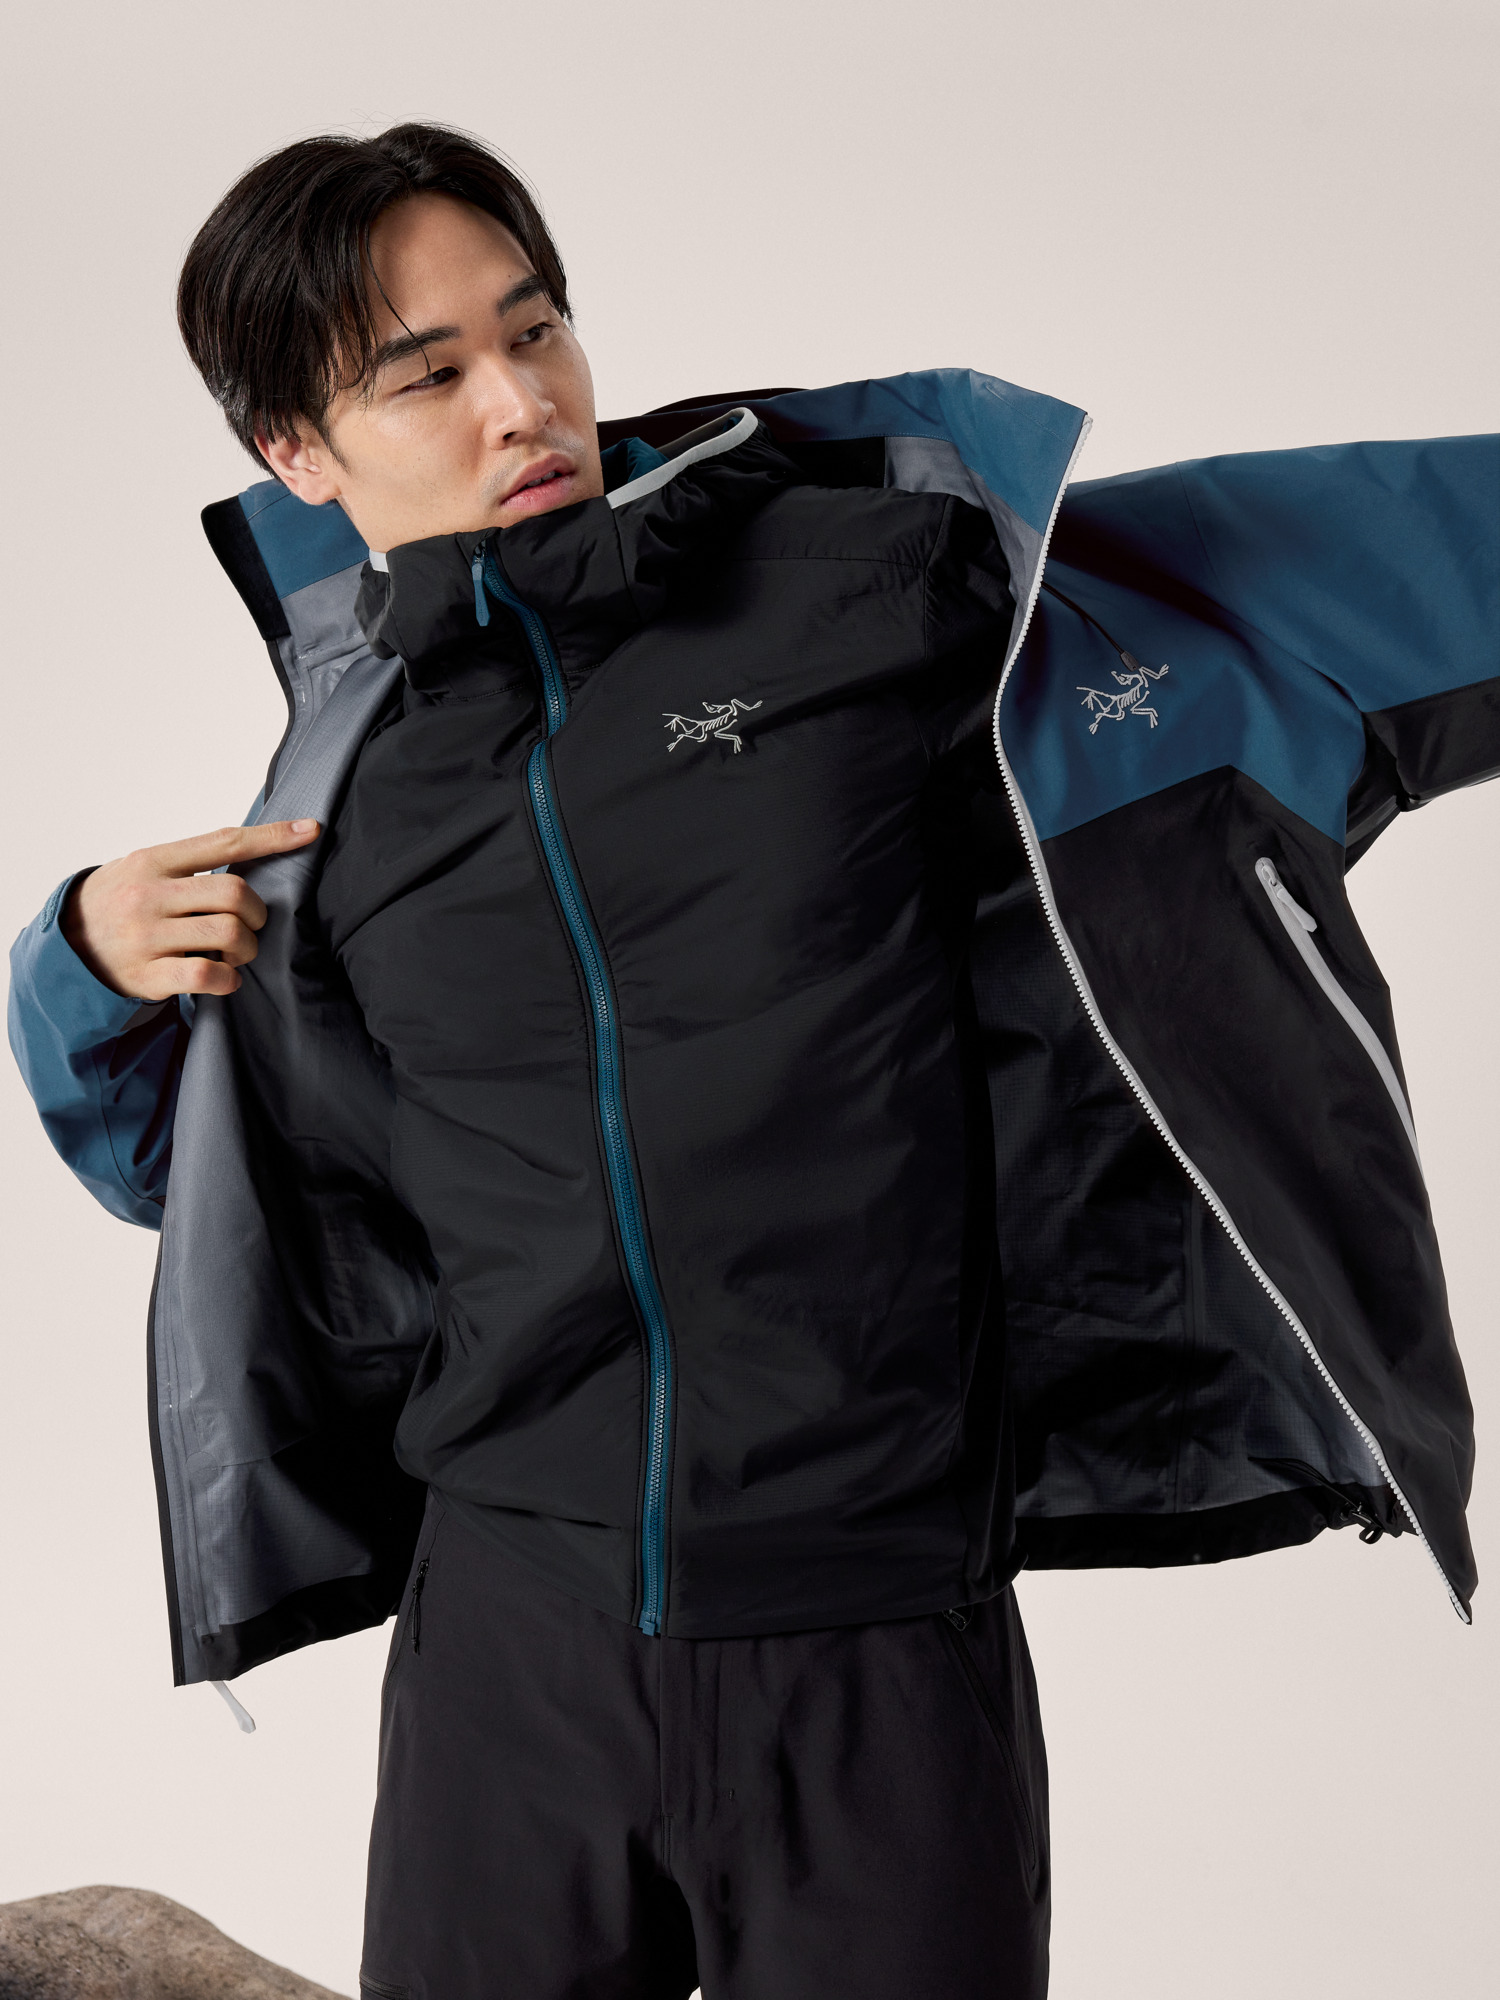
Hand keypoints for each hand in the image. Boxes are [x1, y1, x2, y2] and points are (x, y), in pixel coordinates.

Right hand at [60, 820, 321, 1000]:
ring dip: (246, 948)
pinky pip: (207, 977)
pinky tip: (226, 977)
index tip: (311, 830)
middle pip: (234, 894)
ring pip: (227, 935)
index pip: (224, 842)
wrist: (65, 946)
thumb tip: (255, 847)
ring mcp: (147, 936)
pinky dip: (229, 979)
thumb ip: (191, 862)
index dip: (273, 837)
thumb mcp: (144, 868)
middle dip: (256, 913)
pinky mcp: (147, 975)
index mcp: (153, 861)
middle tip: (251, 924)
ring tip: (236, 953)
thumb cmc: (119, 902)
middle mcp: (149, 895)